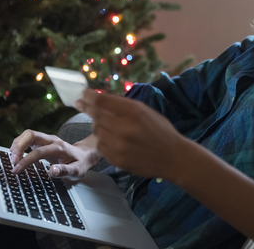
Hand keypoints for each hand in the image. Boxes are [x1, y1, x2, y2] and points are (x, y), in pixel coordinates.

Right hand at [9, 129, 96, 180]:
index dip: (26, 160)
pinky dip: (19, 144)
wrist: (84, 155)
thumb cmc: (79, 164)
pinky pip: (27, 138)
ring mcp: (46, 139)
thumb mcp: (76, 171)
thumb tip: (52, 171)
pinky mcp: (42, 141)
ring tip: (12, 158)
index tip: (17, 169)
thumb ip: (65, 171)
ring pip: (27, 134)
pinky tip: (16, 154)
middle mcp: (52, 140)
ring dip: (17, 144)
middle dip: (18, 147)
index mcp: (59, 147)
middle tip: (13, 162)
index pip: (39, 151)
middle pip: (31, 135)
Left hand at [74, 89, 188, 179]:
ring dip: (98, 125)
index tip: (83, 94)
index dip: (89, 96)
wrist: (173, 158)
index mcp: (133, 111)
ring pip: (96, 131)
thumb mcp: (145, 111)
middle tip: (80, 104)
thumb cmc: (160, 131)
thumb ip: (123, 105)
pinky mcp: (117, 160)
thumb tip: (98, 99)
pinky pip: (100, 146)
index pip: (102, 101)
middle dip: (87, 108)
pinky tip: (112, 139)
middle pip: (95, 115)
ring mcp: (119, 146)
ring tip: (107, 125)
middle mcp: (124, 128)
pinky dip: (103, 140)